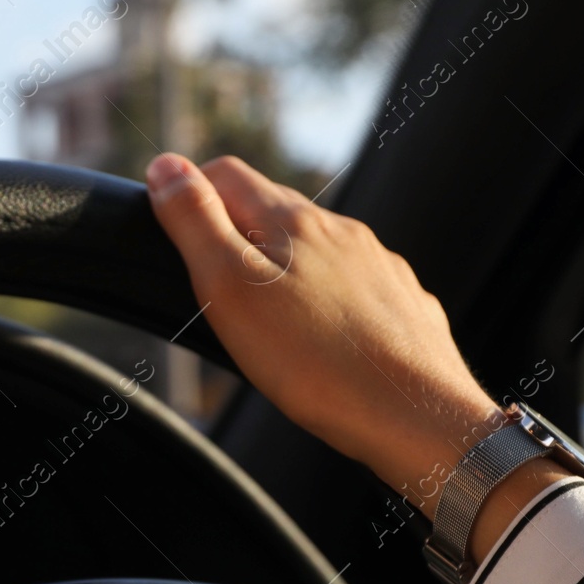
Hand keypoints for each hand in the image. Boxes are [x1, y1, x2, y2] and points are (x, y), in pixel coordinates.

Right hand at [145, 154, 569, 555]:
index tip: (171, 224)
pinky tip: (321, 341)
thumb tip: (165, 166)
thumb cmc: (318, 363)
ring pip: (318, 251)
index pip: (227, 174)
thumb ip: (196, 223)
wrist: (418, 417)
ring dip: (283, 268)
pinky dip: (326, 302)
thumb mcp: (231, 289)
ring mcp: (378, 268)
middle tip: (208, 280)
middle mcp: (343, 232)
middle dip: (236, 231)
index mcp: (295, 222)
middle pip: (274, 209)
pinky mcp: (402, 306)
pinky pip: (354, 289)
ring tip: (263, 318)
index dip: (190, 189)